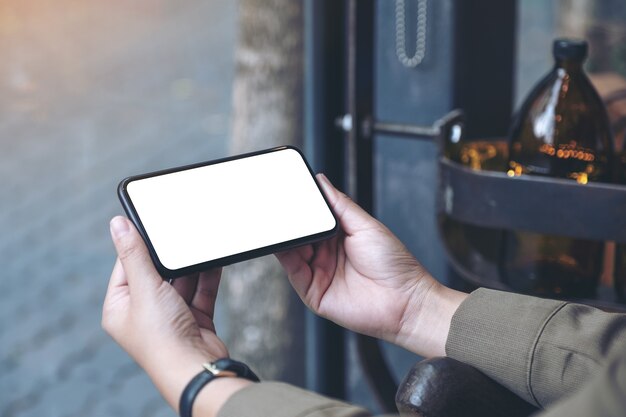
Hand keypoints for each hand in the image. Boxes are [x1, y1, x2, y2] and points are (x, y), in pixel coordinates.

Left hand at [102, 216, 248, 415]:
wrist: (194, 367)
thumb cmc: (161, 336)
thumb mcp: (144, 287)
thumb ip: (134, 254)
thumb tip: (116, 224)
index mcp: (120, 307)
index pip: (126, 266)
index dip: (137, 245)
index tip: (150, 223)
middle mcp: (143, 312)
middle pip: (156, 272)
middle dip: (170, 257)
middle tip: (178, 233)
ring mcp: (170, 316)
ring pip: (181, 281)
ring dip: (191, 267)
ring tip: (199, 244)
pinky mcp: (194, 319)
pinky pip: (200, 291)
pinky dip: (207, 277)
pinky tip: (214, 260)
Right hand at [276, 174, 466, 356]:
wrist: (404, 300)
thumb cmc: (394, 263)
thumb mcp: (365, 225)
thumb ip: (340, 204)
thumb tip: (321, 181)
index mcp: (338, 236)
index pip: (312, 219)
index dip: (300, 207)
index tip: (288, 192)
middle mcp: (326, 254)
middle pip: (299, 235)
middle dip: (289, 222)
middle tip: (280, 206)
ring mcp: (319, 273)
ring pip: (291, 251)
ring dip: (284, 237)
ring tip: (280, 223)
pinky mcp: (313, 292)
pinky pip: (293, 272)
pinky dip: (284, 257)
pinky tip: (283, 244)